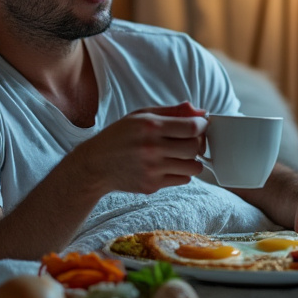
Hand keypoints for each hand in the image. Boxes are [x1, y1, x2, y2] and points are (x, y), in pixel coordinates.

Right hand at [71, 102, 208, 195]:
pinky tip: (169, 166)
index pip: (192, 127)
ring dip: (192, 160)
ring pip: (193, 167)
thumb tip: (201, 112)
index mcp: (150, 126)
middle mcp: (151, 148)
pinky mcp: (152, 185)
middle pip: (195, 148)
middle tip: (190, 141)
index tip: (200, 126)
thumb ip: (173, 111)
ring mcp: (152, 169)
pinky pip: (183, 180)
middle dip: (198, 143)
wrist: (95, 165)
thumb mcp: (141, 115)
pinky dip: (181, 173)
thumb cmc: (120, 136)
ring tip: (181, 155)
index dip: (202, 126)